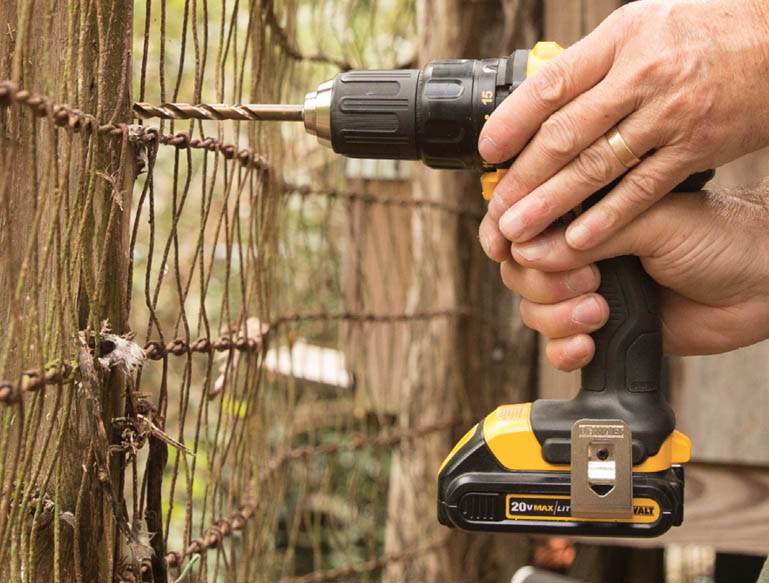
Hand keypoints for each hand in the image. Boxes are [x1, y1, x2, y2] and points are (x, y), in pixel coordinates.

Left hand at [478, 0, 768, 260]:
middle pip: (567, 132)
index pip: (551, 85)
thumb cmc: (705, 32)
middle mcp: (641, 77)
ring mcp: (669, 115)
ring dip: (552, 202)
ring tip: (518, 230)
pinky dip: (607, 216)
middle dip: (524, 175)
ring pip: (597, 165)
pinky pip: (642, 188)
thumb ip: (594, 65)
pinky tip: (576, 239)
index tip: (487, 151)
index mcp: (620, 42)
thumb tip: (543, 100)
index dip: (513, 120)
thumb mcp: (641, 27)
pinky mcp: (697, 148)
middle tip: (495, 208)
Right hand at [499, 191, 768, 370]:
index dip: (504, 237)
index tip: (503, 250)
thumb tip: (527, 250)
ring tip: (600, 311)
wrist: (761, 284)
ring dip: (557, 317)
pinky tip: (590, 343)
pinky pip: (558, 348)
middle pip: (518, 272)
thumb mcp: (653, 221)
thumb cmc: (720, 236)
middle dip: (542, 283)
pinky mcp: (601, 330)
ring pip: (533, 311)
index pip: (524, 221)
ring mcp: (588, 292)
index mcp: (585, 212)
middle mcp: (579, 251)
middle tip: (586, 280)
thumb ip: (590, 234)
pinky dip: (564, 350)